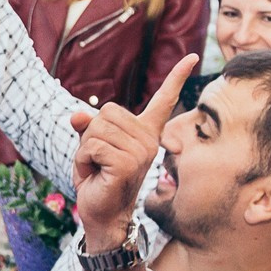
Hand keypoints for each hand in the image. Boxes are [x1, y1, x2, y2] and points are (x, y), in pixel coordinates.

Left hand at [67, 55, 196, 250]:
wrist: (101, 213)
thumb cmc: (98, 178)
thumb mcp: (91, 146)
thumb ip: (88, 126)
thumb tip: (77, 115)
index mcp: (145, 131)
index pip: (164, 100)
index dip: (176, 77)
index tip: (193, 57)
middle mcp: (148, 139)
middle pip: (106, 112)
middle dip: (90, 135)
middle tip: (98, 160)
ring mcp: (141, 151)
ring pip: (96, 130)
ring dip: (85, 150)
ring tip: (97, 168)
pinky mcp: (128, 163)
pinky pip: (92, 146)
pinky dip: (83, 160)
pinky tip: (95, 174)